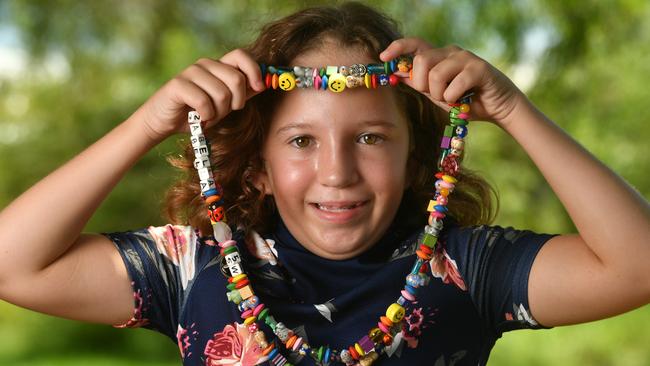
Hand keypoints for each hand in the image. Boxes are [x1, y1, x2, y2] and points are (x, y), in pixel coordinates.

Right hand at [136, 49, 264, 141]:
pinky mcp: (178, 84)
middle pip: (236, 79)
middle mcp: (205, 64)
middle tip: (224, 111)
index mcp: (218, 66)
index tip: (259, 88)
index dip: (254, 70)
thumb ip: (243, 92)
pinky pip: (204, 101)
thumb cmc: (197, 113)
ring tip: (207, 115)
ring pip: (222, 93)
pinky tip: (198, 117)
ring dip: (218, 112)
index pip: (241, 55)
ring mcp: (191, 72)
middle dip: (236, 102)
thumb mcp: (225, 104)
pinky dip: (205, 115)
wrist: (164, 122)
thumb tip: (267, 83)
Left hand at [380, 38, 526, 126]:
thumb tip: (397, 74)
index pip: (415, 44)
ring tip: (452, 100)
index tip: (383, 57)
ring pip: (435, 74)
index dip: (398, 47)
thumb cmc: (466, 101)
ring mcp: (465, 58)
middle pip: (421, 60)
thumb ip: (420, 83)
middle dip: (422, 84)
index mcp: (439, 56)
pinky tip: (463, 101)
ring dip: (439, 94)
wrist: (498, 108)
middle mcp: (451, 52)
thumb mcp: (437, 93)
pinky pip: (453, 85)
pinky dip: (454, 98)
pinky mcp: (479, 68)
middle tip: (436, 95)